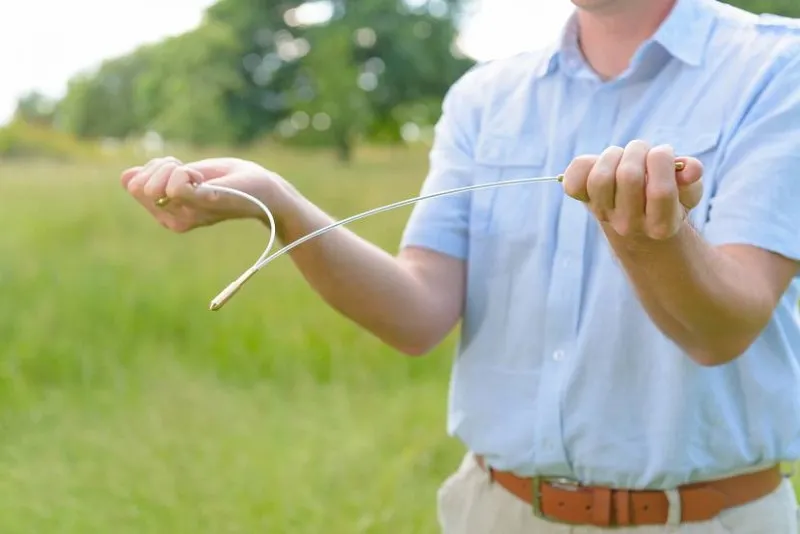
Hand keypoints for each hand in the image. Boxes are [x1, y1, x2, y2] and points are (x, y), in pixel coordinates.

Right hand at [120, 156, 288, 232]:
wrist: (265, 189)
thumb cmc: (230, 180)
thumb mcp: (187, 174)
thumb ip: (159, 176)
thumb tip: (126, 177)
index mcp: (167, 212)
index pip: (132, 183)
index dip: (152, 167)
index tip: (179, 168)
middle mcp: (173, 220)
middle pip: (138, 186)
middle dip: (159, 166)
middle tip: (190, 170)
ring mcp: (188, 216)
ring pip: (153, 186)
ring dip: (174, 168)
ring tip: (200, 176)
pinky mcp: (205, 204)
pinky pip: (176, 187)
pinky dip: (185, 173)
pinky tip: (203, 178)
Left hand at [561, 141, 703, 240]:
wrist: (636, 222)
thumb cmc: (666, 198)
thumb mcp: (687, 190)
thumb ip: (692, 178)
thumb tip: (691, 169)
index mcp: (661, 225)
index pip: (660, 191)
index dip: (663, 160)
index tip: (664, 152)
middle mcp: (628, 225)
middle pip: (629, 177)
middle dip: (639, 151)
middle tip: (643, 151)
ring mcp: (603, 214)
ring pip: (600, 177)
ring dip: (614, 155)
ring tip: (624, 156)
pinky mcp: (583, 201)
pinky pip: (573, 181)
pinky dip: (585, 164)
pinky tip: (601, 164)